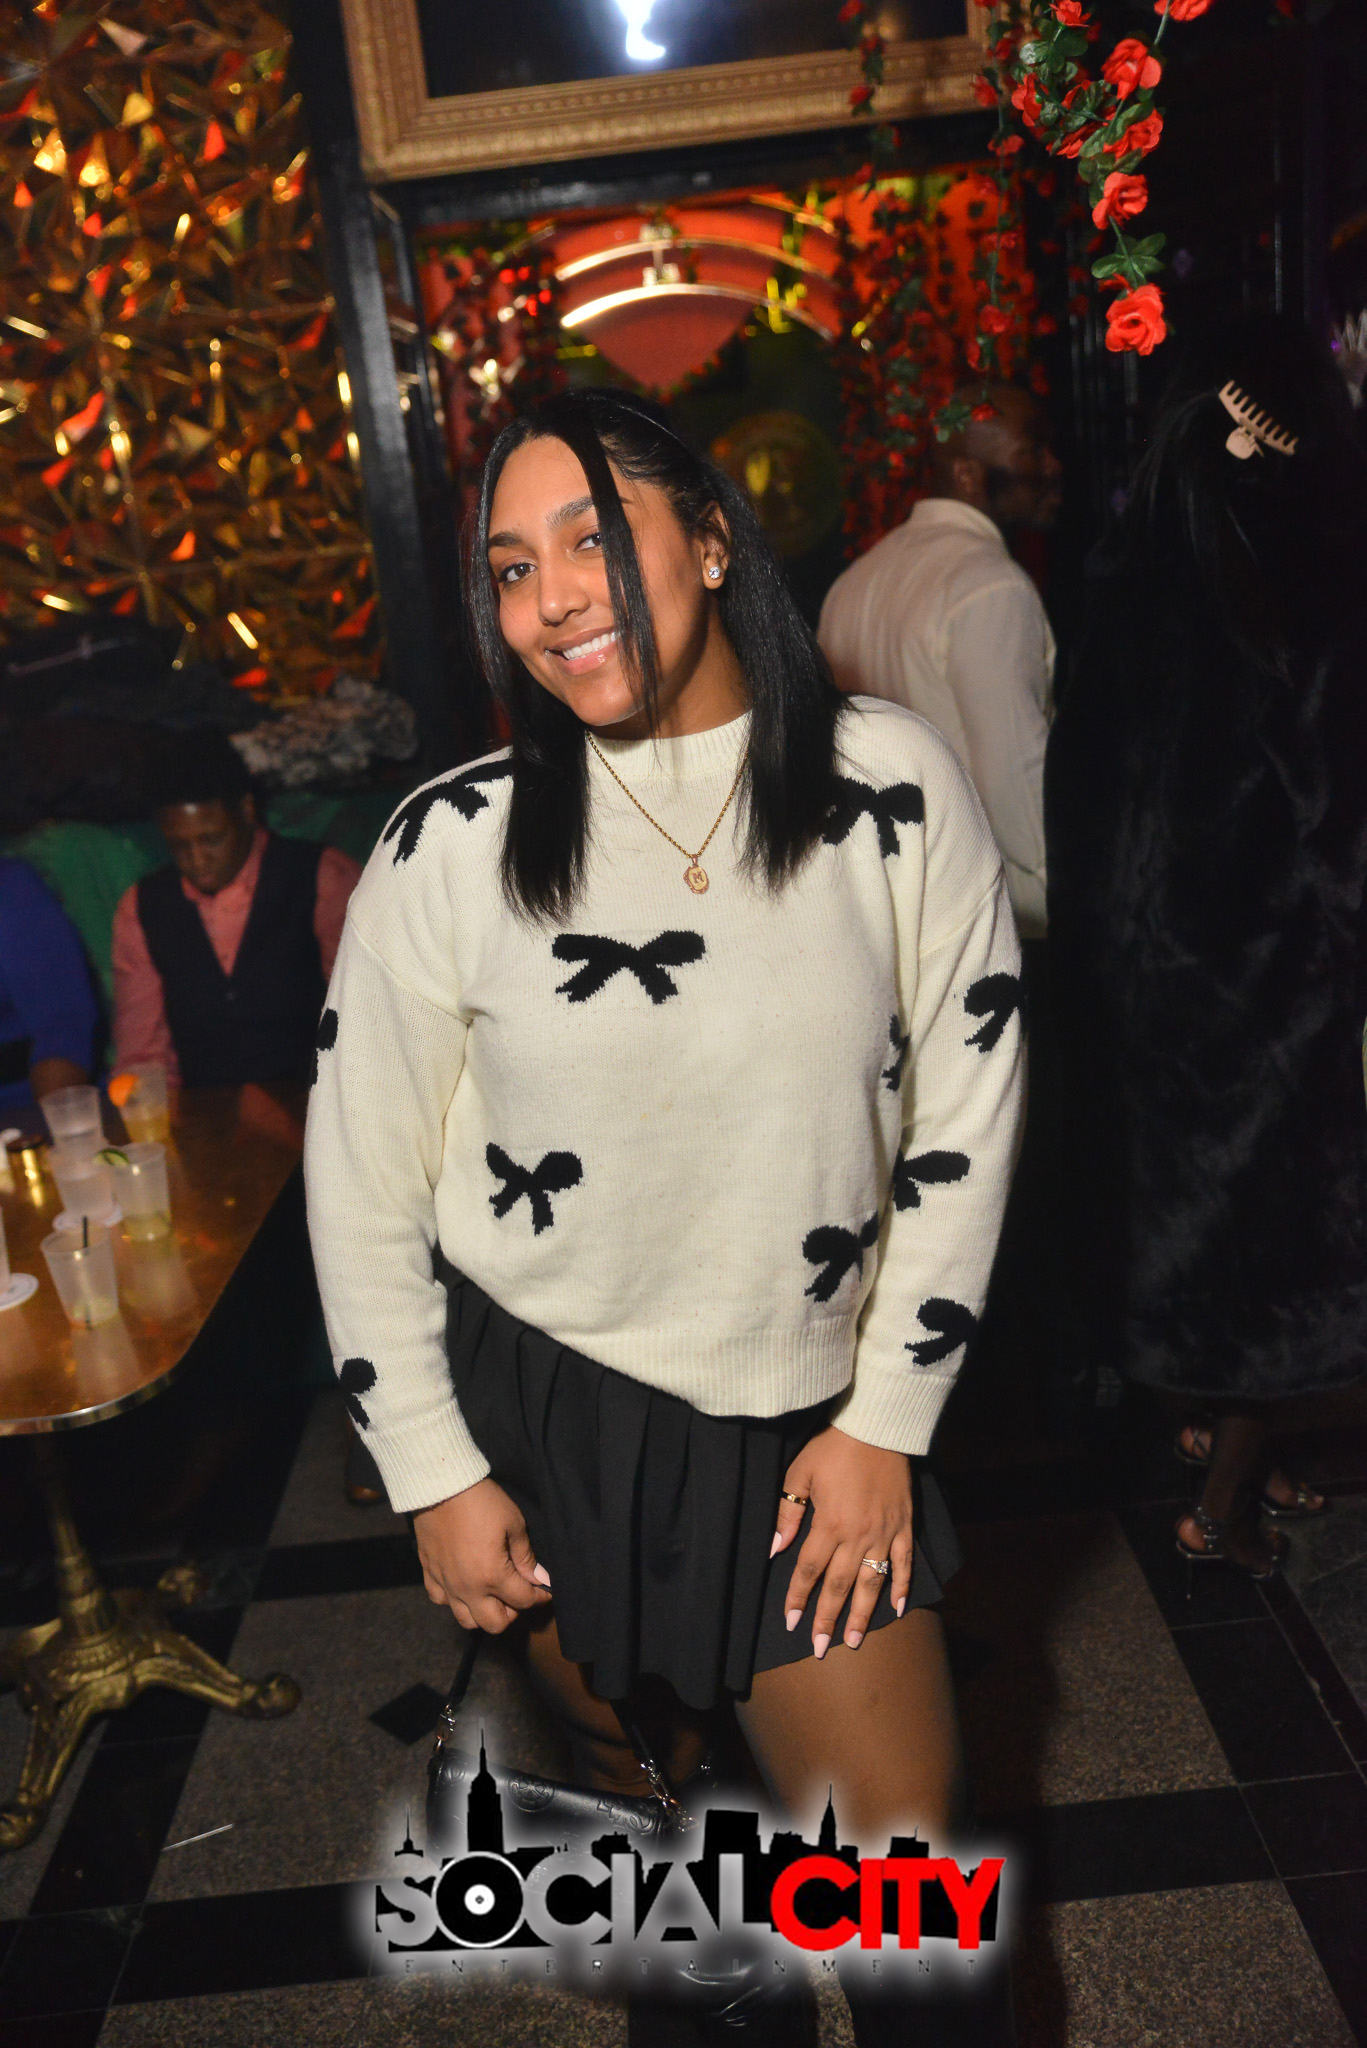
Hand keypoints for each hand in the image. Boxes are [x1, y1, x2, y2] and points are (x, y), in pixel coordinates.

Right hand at [413, 1478, 551, 1633]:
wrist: (441, 1486)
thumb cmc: (482, 1501)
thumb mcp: (514, 1523)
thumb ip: (526, 1556)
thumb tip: (540, 1578)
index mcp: (492, 1576)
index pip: (523, 1600)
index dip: (540, 1596)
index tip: (546, 1590)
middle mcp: (468, 1588)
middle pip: (495, 1624)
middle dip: (513, 1613)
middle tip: (518, 1594)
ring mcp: (446, 1584)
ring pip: (466, 1621)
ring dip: (483, 1613)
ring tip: (492, 1594)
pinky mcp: (429, 1574)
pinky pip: (441, 1601)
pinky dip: (454, 1600)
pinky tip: (464, 1585)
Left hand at [772, 1426, 913, 1657]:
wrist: (877, 1426)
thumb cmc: (834, 1447)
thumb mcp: (800, 1472)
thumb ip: (788, 1512)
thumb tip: (775, 1548)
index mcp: (830, 1523)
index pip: (809, 1569)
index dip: (798, 1597)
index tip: (791, 1622)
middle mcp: (858, 1535)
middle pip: (839, 1585)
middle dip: (827, 1618)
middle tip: (821, 1647)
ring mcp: (885, 1533)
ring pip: (872, 1583)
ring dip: (861, 1614)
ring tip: (853, 1640)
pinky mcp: (905, 1526)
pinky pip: (905, 1563)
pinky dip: (902, 1586)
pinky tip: (897, 1609)